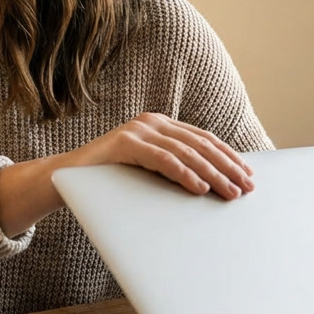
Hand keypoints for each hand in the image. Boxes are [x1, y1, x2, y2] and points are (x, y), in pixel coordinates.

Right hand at [72, 113, 253, 199]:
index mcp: (160, 126)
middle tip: (246, 187)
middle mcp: (152, 122)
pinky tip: (200, 188)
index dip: (228, 157)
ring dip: (212, 174)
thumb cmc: (110, 181)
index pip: (203, 139)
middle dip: (227, 167)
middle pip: (200, 144)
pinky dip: (184, 174)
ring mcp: (137, 130)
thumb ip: (173, 169)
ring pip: (185, 152)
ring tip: (229, 192)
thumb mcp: (148, 172)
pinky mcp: (125, 143)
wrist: (65, 180)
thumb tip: (214, 185)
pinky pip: (162, 159)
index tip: (248, 175)